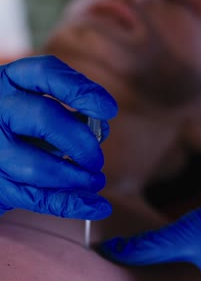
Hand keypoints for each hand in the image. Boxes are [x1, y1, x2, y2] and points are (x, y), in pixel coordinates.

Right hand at [0, 55, 116, 218]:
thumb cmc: (19, 124)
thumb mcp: (36, 106)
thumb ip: (69, 113)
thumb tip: (101, 129)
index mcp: (10, 81)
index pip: (46, 74)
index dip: (81, 90)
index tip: (109, 109)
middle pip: (45, 117)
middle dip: (81, 141)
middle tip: (98, 159)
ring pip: (38, 165)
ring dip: (77, 178)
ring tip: (96, 180)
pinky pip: (35, 197)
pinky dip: (70, 204)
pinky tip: (97, 206)